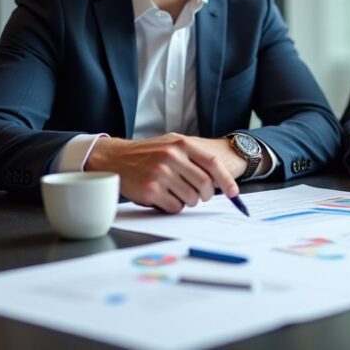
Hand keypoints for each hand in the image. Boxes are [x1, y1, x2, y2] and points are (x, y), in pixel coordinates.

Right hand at [85, 133, 241, 213]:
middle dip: (206, 195)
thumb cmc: (148, 154)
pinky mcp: (150, 190)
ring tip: (178, 194)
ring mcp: (160, 173)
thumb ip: (193, 156)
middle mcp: (171, 156)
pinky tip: (165, 198)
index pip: (212, 163)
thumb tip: (220, 178)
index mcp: (180, 144)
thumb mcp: (171, 145)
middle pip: (204, 184)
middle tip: (201, 196)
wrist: (115, 159)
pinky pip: (174, 206)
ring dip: (189, 201)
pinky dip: (174, 207)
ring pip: (191, 197)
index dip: (226, 180)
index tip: (234, 192)